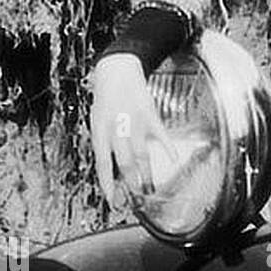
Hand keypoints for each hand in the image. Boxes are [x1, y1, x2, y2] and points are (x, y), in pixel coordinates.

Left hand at [89, 54, 177, 209]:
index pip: (103, 164)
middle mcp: (116, 128)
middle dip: (130, 184)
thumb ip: (105, 143)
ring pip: (141, 155)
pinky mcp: (149, 115)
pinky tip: (172, 160)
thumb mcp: (97, 121)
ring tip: (149, 189)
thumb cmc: (105, 97)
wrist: (117, 70)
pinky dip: (167, 149)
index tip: (112, 200)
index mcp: (100, 131)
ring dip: (146, 174)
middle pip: (125, 163)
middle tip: (135, 198)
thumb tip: (112, 168)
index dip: (107, 184)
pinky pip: (160, 136)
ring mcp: (134, 122)